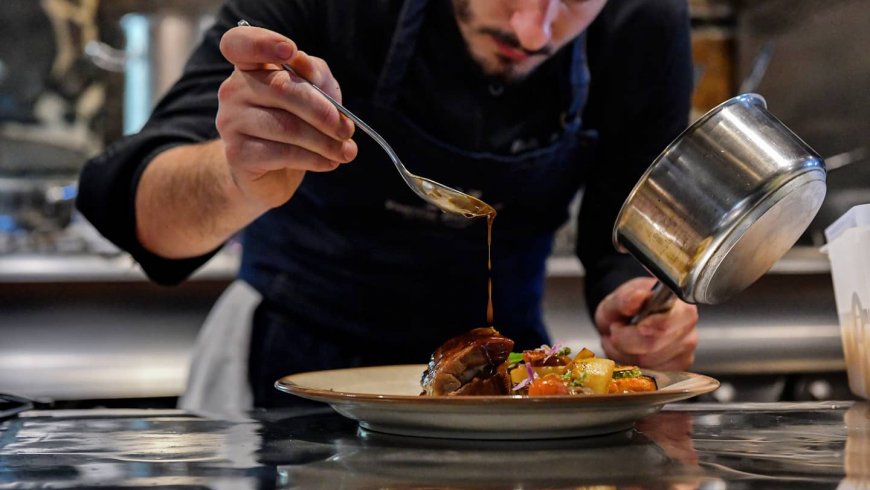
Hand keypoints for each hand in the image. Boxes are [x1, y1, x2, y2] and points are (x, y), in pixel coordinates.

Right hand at [216, 25, 356, 208]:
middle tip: (347, 129)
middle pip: (281, 87)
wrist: (270, 173)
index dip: (263, 42)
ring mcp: (231, 122)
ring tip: (345, 151)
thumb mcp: (314, 93)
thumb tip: (305, 65)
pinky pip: (283, 153)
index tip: (291, 52)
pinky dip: (314, 159)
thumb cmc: (294, 125)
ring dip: (325, 141)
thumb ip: (315, 74)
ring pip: (287, 126)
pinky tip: (329, 163)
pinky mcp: (238, 154)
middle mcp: (233, 90)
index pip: (239, 43)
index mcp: (249, 67)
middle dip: (323, 111)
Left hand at [594, 277, 697, 370]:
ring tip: (621, 341)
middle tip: (615, 330)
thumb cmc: (626, 309)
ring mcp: (686, 351)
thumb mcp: (617, 300)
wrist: (626, 322)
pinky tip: (629, 353)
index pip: (665, 324)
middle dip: (624, 342)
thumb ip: (625, 299)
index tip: (622, 327)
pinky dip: (632, 367)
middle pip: (652, 347)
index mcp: (679, 305)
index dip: (642, 330)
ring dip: (624, 355)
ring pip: (647, 364)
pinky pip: (650, 376)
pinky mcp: (679, 370)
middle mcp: (688, 328)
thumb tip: (638, 297)